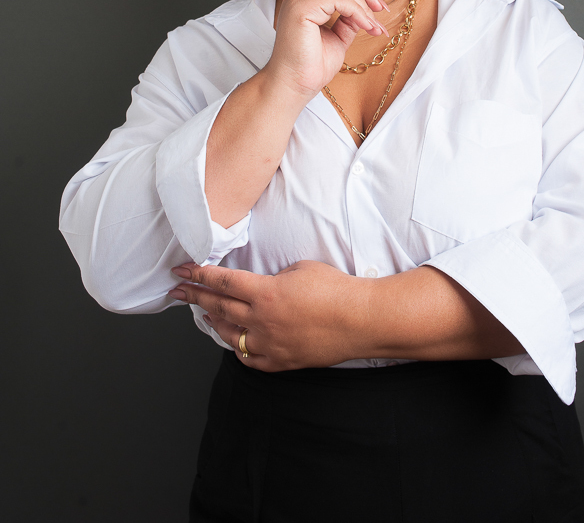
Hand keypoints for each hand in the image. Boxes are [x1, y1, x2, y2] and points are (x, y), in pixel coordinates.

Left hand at [169, 260, 372, 370]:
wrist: (360, 319)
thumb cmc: (335, 289)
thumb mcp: (300, 268)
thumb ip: (274, 278)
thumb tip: (264, 287)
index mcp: (265, 293)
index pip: (222, 282)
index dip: (199, 275)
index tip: (183, 271)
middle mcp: (262, 320)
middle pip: (219, 307)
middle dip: (195, 296)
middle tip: (178, 289)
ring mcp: (270, 344)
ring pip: (230, 335)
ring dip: (213, 321)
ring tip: (203, 313)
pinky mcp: (281, 361)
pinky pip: (250, 358)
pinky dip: (238, 347)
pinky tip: (234, 340)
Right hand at [264, 0, 388, 99]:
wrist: (294, 87)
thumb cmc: (311, 68)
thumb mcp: (337, 39)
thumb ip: (348, 21)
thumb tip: (364, 11)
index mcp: (305, 2)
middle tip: (382, 8)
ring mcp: (298, 1)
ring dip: (364, 5)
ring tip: (376, 27)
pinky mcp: (301, 9)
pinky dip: (358, 11)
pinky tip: (366, 26)